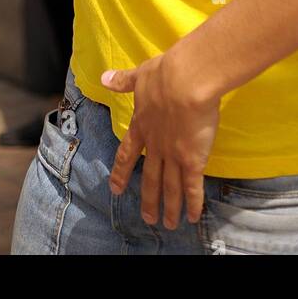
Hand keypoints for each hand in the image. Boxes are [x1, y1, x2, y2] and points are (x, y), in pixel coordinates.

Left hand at [102, 45, 219, 229]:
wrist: (186, 81)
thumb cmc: (164, 74)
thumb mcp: (140, 74)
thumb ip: (123, 80)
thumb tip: (104, 78)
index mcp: (142, 125)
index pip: (127, 153)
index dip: (121, 171)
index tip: (115, 188)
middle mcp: (155, 144)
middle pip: (150, 178)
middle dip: (148, 199)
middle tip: (148, 218)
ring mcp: (173, 154)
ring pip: (170, 187)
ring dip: (169, 207)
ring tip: (167, 224)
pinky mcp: (193, 159)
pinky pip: (192, 186)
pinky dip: (193, 203)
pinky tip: (193, 217)